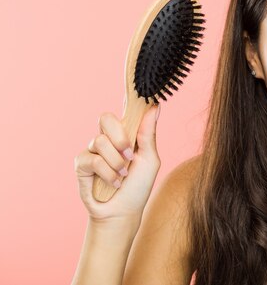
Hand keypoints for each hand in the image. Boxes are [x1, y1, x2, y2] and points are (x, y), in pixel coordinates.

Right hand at [74, 105, 160, 222]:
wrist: (123, 212)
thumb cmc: (139, 186)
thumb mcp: (149, 159)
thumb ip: (148, 133)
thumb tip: (155, 105)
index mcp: (127, 133)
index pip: (124, 110)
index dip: (128, 96)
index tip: (136, 84)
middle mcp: (108, 138)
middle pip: (106, 118)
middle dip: (120, 136)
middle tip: (130, 153)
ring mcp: (93, 150)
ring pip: (101, 142)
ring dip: (116, 163)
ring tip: (123, 176)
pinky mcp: (81, 164)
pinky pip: (92, 159)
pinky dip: (107, 173)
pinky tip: (113, 183)